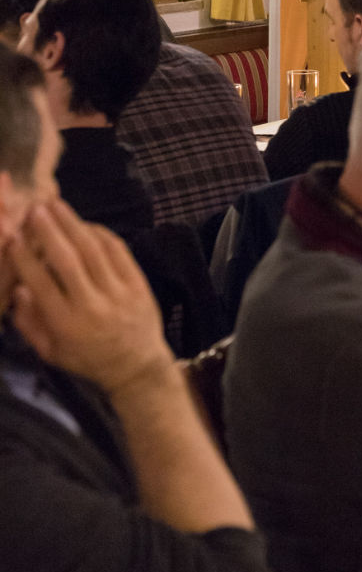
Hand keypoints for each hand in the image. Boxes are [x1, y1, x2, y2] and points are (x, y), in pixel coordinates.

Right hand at [6, 199, 172, 395]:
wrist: (136, 365)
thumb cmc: (87, 358)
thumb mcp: (50, 351)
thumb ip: (29, 323)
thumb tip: (16, 290)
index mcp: (66, 323)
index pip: (41, 284)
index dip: (25, 258)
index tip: (13, 237)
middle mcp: (92, 305)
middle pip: (68, 260)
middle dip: (49, 232)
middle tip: (35, 209)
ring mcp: (118, 292)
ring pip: (94, 251)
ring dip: (74, 224)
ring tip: (57, 205)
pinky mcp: (139, 283)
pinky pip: (119, 251)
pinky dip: (102, 234)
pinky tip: (86, 223)